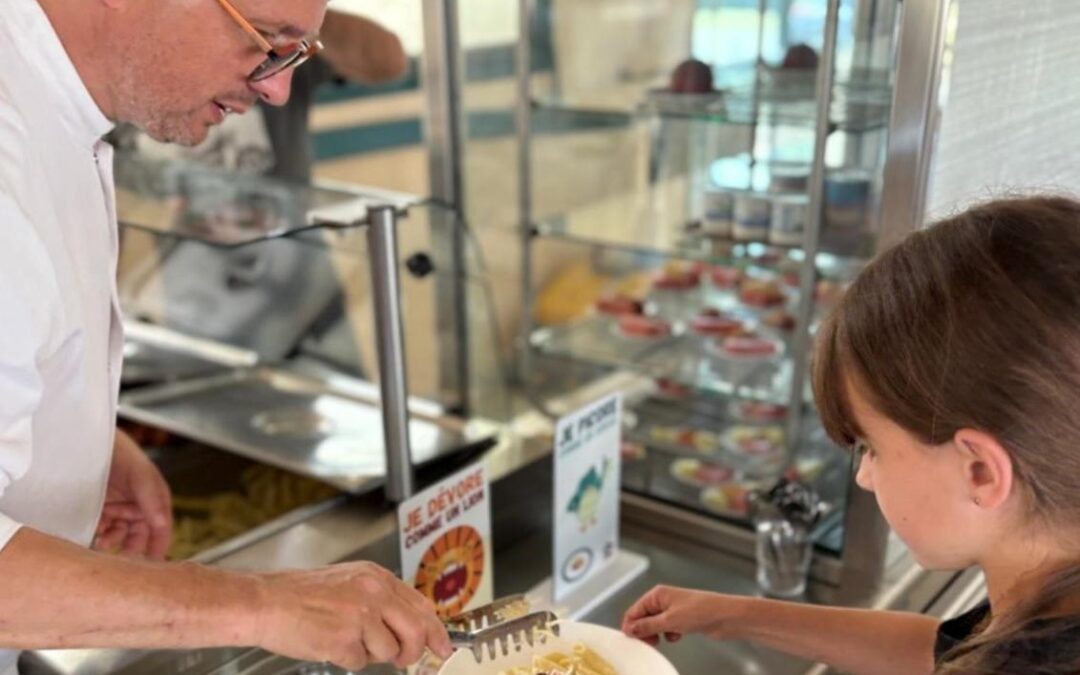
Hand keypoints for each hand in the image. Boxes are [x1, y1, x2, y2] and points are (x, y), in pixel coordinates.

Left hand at [93, 428, 172, 559]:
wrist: (86, 441)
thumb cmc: (119, 452)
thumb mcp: (140, 474)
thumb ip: (152, 498)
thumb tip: (162, 524)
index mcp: (155, 497)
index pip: (161, 526)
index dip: (159, 544)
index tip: (153, 562)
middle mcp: (138, 506)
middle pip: (141, 535)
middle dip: (134, 548)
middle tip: (125, 560)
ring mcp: (118, 509)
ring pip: (121, 536)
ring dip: (115, 542)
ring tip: (104, 543)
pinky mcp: (99, 512)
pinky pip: (102, 531)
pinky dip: (100, 536)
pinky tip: (96, 535)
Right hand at [253, 561, 452, 670]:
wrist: (266, 602)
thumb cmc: (301, 595)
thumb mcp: (349, 582)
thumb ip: (381, 599)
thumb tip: (410, 626)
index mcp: (377, 577)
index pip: (422, 606)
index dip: (436, 630)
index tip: (444, 645)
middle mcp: (374, 592)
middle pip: (417, 631)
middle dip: (413, 652)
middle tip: (403, 659)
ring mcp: (360, 616)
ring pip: (389, 652)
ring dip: (371, 654)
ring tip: (344, 638)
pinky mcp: (344, 639)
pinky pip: (361, 662)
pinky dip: (347, 660)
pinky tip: (329, 643)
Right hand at [622, 585, 749, 645]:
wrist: (725, 616)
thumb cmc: (701, 610)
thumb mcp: (669, 621)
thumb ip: (647, 626)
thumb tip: (630, 629)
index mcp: (657, 595)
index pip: (634, 610)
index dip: (631, 626)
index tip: (631, 640)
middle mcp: (663, 601)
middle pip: (643, 618)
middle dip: (644, 632)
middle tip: (648, 643)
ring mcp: (673, 610)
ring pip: (655, 625)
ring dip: (656, 634)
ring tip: (661, 640)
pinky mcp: (682, 620)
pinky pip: (667, 629)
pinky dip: (669, 635)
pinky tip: (677, 636)